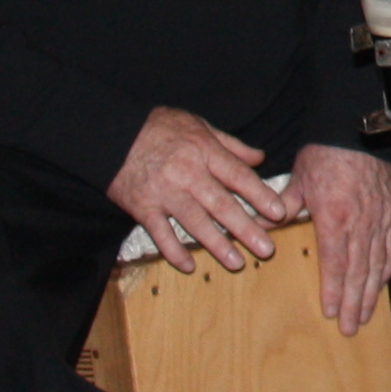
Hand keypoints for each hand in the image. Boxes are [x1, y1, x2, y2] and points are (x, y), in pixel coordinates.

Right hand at [106, 107, 287, 274]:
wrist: (112, 134)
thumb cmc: (160, 127)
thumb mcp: (199, 125)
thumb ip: (230, 145)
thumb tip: (259, 157)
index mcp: (204, 152)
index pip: (238, 176)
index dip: (259, 195)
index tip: (278, 212)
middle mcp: (187, 174)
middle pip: (221, 205)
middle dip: (245, 228)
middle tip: (266, 249)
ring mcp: (164, 193)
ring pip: (195, 223)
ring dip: (217, 245)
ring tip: (237, 262)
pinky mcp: (142, 208)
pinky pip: (160, 234)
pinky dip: (174, 251)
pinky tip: (189, 266)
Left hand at [289, 143, 390, 331]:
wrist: (355, 130)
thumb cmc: (323, 155)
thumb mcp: (296, 181)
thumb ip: (282, 210)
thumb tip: (258, 229)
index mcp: (334, 218)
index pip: (335, 263)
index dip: (335, 291)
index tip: (332, 313)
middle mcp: (360, 222)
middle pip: (358, 271)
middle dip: (355, 302)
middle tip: (352, 328)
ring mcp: (379, 218)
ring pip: (377, 262)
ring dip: (372, 291)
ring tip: (367, 315)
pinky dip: (387, 266)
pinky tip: (383, 282)